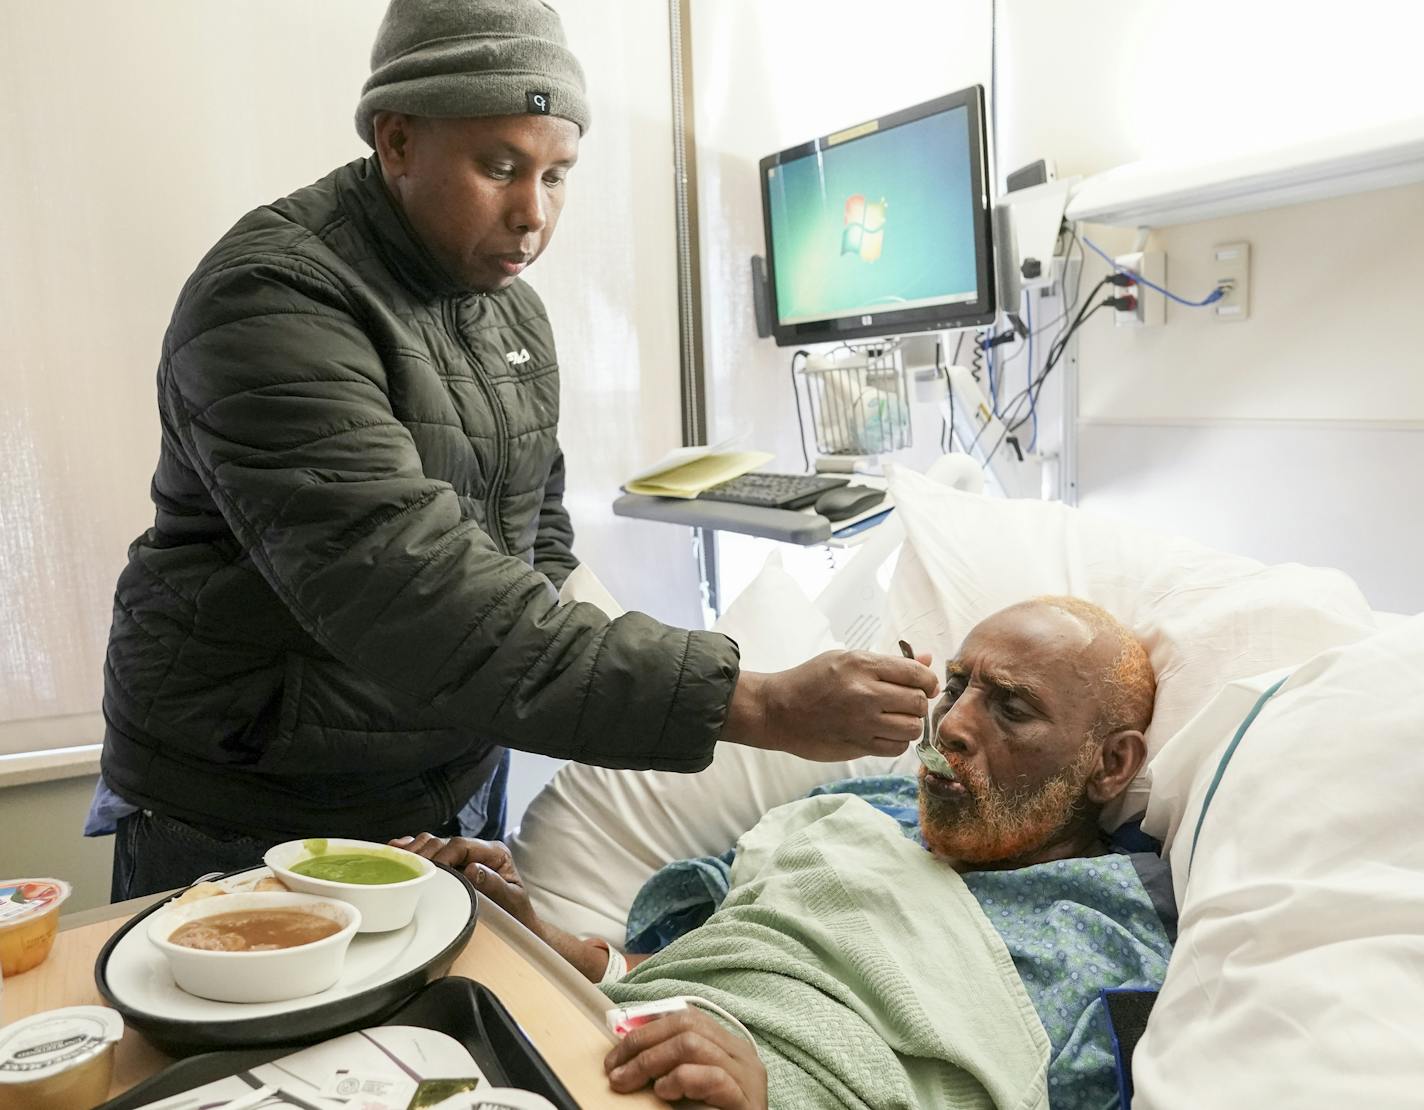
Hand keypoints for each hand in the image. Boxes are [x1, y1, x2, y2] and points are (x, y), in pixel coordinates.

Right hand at [389, 833, 542, 939]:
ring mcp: (464, 855)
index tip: (429, 872)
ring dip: (414, 851)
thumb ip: (494, 884)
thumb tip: (472, 868)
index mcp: (495, 853)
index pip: (462, 845)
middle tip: (407, 869)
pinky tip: (397, 851)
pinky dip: (413, 851)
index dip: (442, 855)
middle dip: (424, 854)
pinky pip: (430, 851)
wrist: (517, 923)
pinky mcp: (453, 863)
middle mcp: (478, 850)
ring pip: (434, 843)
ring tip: (397, 861)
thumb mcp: (510, 901)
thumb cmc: (515, 913)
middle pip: (444, 842)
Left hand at [605, 1008, 766, 1108]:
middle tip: (615, 1070)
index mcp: (728, 1046)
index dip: (647, 1027)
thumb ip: (671, 1065)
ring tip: (631, 1082)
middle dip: (642, 1043)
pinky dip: (679, 1080)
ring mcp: (747, 1076)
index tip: (617, 1053)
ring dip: (651, 1060)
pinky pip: (711, 1076)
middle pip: (687, 1024)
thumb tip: (627, 1053)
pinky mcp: (745, 1101)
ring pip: (694, 1044)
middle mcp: (741, 1054)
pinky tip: (663, 1093)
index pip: (687, 1017)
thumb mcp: (687, 1087)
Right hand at [723, 649, 938, 760]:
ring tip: (896, 719)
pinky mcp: (858, 745)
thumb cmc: (811, 680)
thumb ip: (888, 662)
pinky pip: (896, 748)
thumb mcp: (846, 659)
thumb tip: (927, 660)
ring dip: (909, 724)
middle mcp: (865, 693)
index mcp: (862, 665)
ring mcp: (862, 722)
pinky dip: (897, 742)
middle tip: (907, 703)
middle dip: (919, 703)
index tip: (925, 686)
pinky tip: (885, 733)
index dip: (928, 681)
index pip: (916, 674)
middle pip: (918, 702)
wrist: (778, 710)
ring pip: (912, 728)